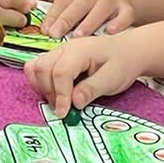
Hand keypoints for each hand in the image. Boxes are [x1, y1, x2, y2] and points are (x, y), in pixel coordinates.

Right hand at [24, 26, 142, 116]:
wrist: (128, 51)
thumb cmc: (122, 64)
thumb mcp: (113, 79)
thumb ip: (92, 89)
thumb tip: (74, 102)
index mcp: (80, 50)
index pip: (61, 72)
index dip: (60, 95)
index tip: (64, 114)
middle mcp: (64, 48)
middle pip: (42, 69)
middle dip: (49, 93)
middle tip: (64, 110)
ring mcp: (58, 52)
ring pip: (35, 68)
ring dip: (42, 88)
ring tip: (59, 101)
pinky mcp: (56, 59)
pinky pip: (37, 68)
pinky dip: (40, 83)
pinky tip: (55, 93)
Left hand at [26, 0, 139, 41]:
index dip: (53, 14)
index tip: (45, 29)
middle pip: (79, 5)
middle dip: (67, 19)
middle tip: (56, 34)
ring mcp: (111, 0)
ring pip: (100, 11)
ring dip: (89, 23)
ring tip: (78, 37)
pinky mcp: (127, 9)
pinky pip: (124, 16)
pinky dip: (119, 24)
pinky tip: (111, 32)